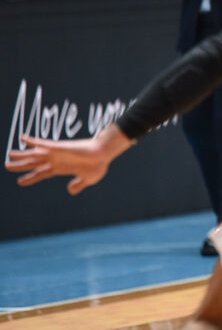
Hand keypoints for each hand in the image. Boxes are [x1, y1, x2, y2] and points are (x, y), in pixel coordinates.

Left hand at [6, 127, 130, 195]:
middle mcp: (56, 160)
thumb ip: (78, 184)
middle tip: (7, 165)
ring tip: (9, 154)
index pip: (41, 173)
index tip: (20, 182)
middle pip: (34, 163)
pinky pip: (43, 143)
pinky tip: (23, 138)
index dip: (31, 177)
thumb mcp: (88, 179)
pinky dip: (33, 141)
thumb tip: (70, 191)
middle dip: (20, 165)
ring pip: (34, 154)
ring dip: (22, 154)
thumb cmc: (98, 164)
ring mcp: (56, 153)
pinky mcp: (59, 147)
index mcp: (61, 168)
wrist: (104, 153)